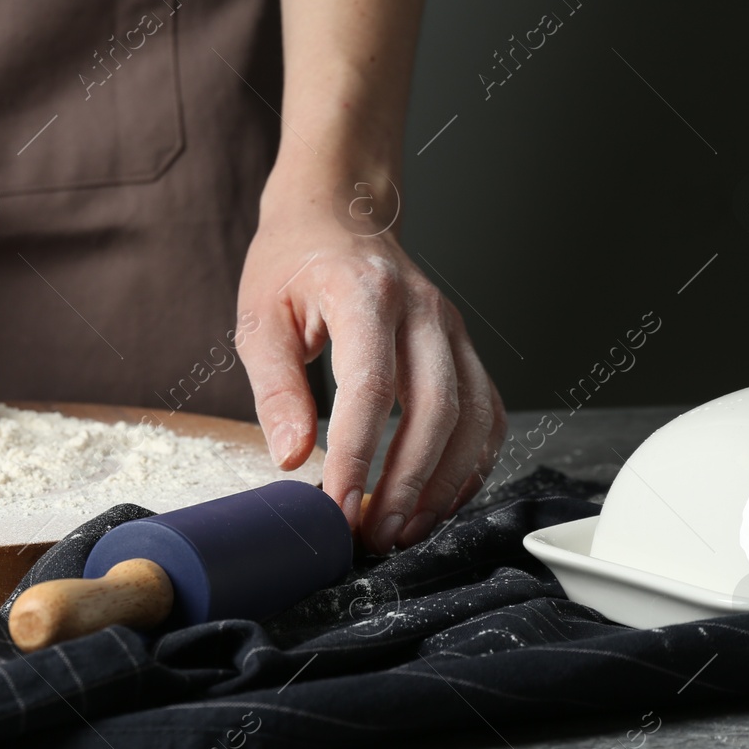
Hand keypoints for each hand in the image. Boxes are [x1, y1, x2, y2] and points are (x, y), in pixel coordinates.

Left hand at [238, 160, 506, 554]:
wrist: (337, 213)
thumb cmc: (293, 264)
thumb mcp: (260, 318)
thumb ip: (276, 387)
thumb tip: (293, 456)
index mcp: (367, 293)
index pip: (372, 386)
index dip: (358, 455)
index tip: (338, 506)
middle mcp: (424, 310)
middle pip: (436, 408)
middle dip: (407, 483)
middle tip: (374, 535)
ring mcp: (452, 329)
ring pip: (474, 418)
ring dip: (444, 484)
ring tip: (404, 530)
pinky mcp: (464, 349)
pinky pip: (487, 416)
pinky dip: (469, 466)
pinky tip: (437, 500)